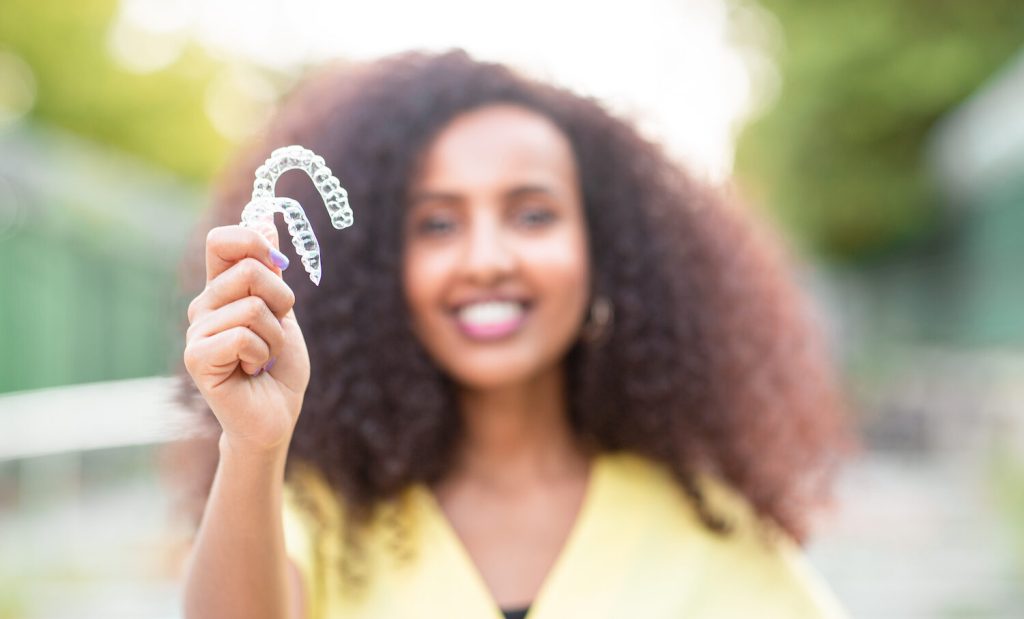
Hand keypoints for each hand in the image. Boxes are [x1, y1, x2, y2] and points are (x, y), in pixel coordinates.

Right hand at [183, 223, 310, 454]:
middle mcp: (203, 306)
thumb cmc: (280, 367)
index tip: (275, 264)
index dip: (252, 242)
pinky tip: (252, 371)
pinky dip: (262, 355)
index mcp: (221, 290)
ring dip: (275, 337)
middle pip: (251, 270)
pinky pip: (243, 336)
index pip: (222, 241)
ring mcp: (197, 331)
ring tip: (263, 358)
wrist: (276, 415)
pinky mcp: (197, 357)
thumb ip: (270, 270)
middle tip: (275, 332)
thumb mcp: (282, 311)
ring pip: (253, 306)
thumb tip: (265, 220)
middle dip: (281, 302)